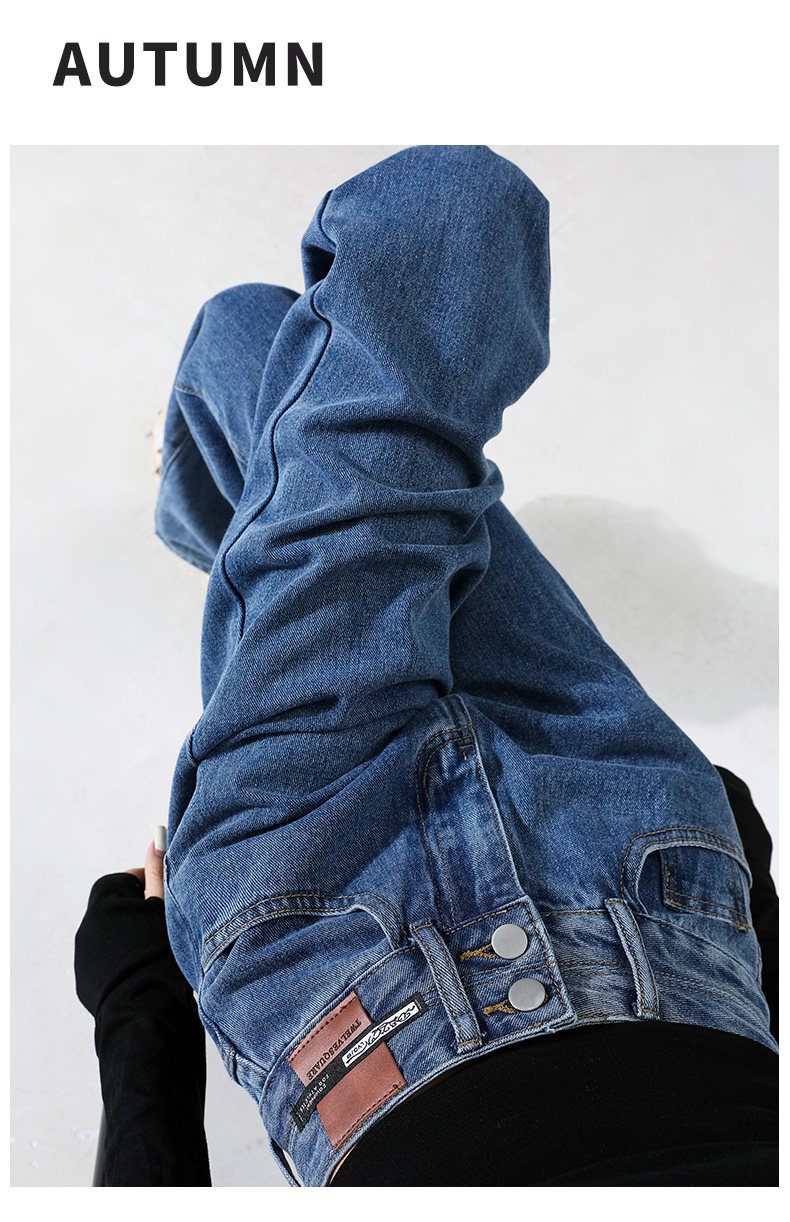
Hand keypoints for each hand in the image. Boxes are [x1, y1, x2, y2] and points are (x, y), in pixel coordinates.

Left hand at [75, 826, 178, 1019]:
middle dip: (139, 911)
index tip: (166, 897)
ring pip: (112, 934)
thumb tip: (156, 839)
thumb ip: (158, 873)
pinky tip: (145, 968)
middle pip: (117, 906)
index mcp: (105, 902)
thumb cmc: (159, 955)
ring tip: (157, 950)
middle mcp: (88, 925)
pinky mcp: (86, 979)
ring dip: (131, 935)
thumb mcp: (164, 907)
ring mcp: (84, 954)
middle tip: (165, 925)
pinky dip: (123, 959)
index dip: (149, 885)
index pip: (126, 879)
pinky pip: (107, 959)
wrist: (144, 1011)